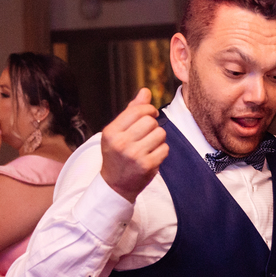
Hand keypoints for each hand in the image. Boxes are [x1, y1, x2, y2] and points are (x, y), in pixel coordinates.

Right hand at [101, 88, 168, 202]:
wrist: (115, 185)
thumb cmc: (117, 155)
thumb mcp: (117, 132)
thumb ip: (131, 111)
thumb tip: (145, 91)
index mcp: (111, 132)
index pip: (137, 110)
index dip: (148, 110)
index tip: (150, 115)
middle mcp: (121, 143)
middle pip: (150, 121)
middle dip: (153, 124)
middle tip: (148, 133)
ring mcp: (134, 155)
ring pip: (160, 133)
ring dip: (158, 138)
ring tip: (149, 145)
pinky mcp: (147, 165)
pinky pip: (164, 148)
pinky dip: (161, 151)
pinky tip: (152, 155)